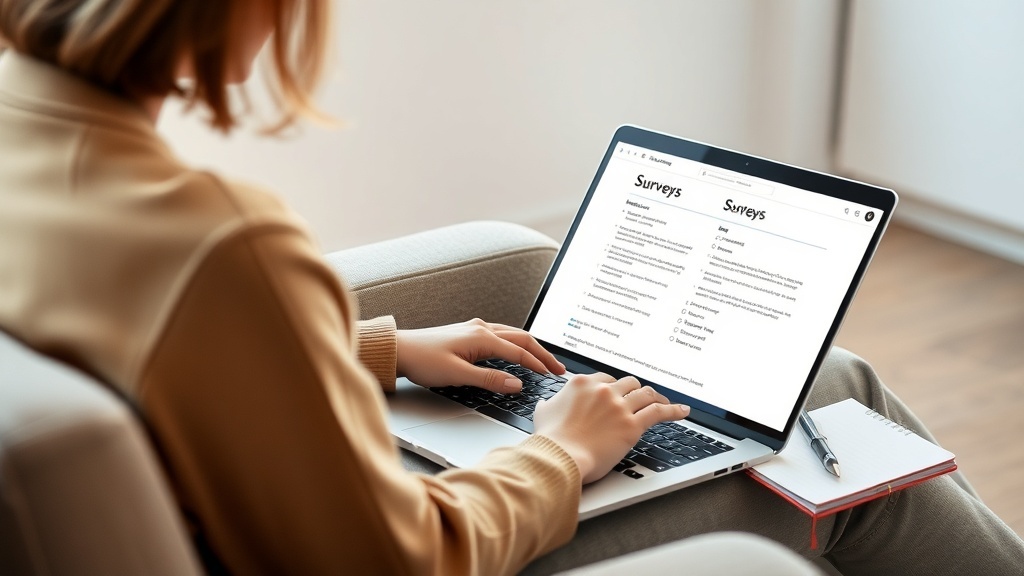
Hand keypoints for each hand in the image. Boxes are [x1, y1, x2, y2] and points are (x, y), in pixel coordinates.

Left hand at [395, 318, 564, 393]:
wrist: (399, 349)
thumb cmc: (423, 361)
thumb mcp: (458, 375)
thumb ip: (489, 380)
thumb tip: (516, 384)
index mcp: (482, 338)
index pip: (519, 351)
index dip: (538, 364)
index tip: (553, 375)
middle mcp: (482, 328)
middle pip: (521, 338)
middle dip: (541, 354)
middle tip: (557, 368)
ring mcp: (475, 328)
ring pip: (512, 334)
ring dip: (530, 346)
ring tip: (543, 359)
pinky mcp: (467, 332)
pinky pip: (501, 334)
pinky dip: (515, 342)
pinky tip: (515, 349)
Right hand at [534, 373, 689, 483]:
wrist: (560, 456)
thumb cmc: (551, 438)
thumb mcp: (543, 412)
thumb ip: (549, 404)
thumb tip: (547, 403)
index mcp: (583, 383)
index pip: (607, 378)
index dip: (615, 388)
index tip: (620, 394)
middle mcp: (604, 391)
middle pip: (629, 383)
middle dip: (635, 391)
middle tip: (641, 399)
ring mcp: (619, 406)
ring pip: (645, 394)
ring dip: (656, 397)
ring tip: (664, 402)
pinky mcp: (632, 425)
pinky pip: (659, 412)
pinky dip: (673, 410)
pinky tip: (683, 411)